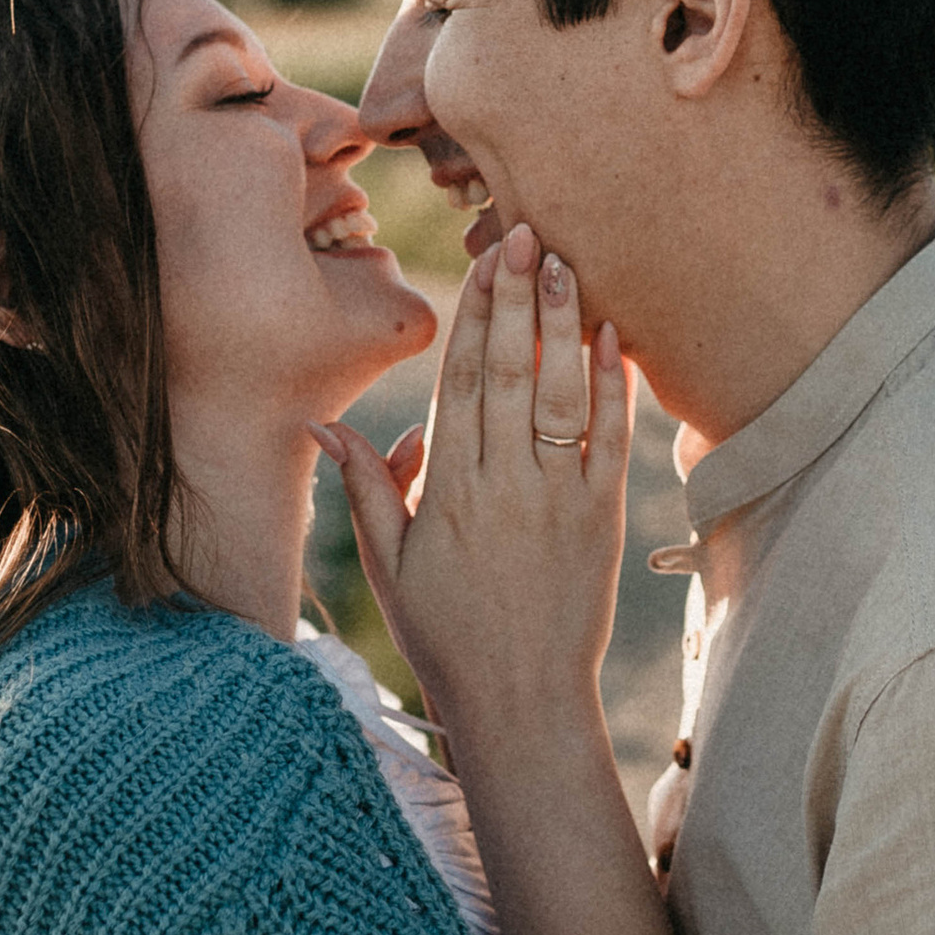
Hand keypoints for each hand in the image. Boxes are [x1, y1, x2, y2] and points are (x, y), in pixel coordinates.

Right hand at [318, 223, 629, 749]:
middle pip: (506, 372)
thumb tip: (321, 424)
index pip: (457, 382)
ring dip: (563, 325)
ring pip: (558, 394)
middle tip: (526, 232)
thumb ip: (364, 487)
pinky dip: (613, 386)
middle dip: (515, 298)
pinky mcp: (602, 519)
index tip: (481, 261)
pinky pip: (609, 440)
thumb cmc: (445, 635)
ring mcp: (557, 498)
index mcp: (446, 490)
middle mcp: (503, 484)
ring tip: (565, 264)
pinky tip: (613, 337)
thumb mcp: (388, 566)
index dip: (470, 316)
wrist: (521, 701)